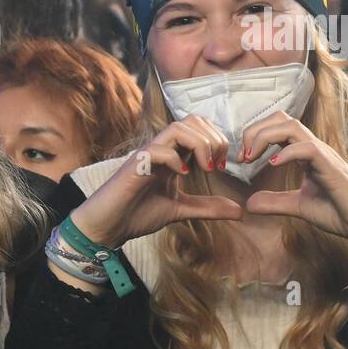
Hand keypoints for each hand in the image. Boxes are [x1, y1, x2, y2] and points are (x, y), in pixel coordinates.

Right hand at [68, 115, 243, 247]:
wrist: (106, 227)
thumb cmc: (137, 214)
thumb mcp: (181, 210)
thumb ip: (208, 207)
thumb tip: (240, 211)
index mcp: (173, 155)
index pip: (200, 127)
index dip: (218, 141)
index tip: (222, 167)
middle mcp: (161, 149)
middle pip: (192, 120)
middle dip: (213, 139)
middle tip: (216, 166)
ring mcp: (147, 155)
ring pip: (177, 128)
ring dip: (199, 144)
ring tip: (204, 168)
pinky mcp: (134, 167)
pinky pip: (157, 150)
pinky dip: (175, 159)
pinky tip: (182, 176)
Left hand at [241, 111, 347, 255]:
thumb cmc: (340, 213)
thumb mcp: (299, 206)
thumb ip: (276, 202)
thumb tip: (249, 204)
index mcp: (306, 154)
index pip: (278, 127)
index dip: (255, 136)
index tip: (242, 158)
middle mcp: (314, 149)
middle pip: (282, 119)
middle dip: (256, 131)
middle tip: (242, 155)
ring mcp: (324, 156)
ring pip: (292, 127)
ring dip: (266, 137)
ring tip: (252, 157)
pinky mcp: (332, 168)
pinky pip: (308, 149)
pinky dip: (287, 152)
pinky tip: (273, 164)